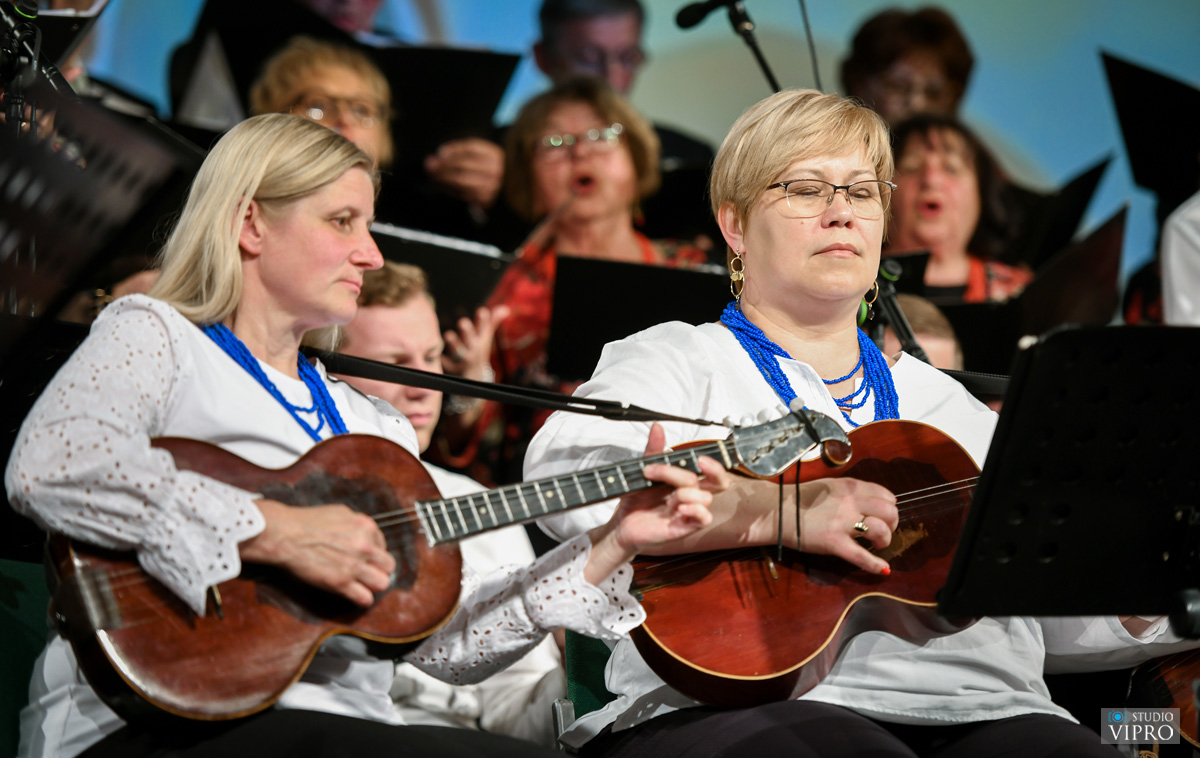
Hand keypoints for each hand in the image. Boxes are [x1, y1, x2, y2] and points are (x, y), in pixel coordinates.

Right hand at [240, 499, 395, 606]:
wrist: (286, 534)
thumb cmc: (307, 521)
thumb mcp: (340, 512)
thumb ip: (357, 524)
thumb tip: (366, 533)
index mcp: (366, 526)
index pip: (383, 545)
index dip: (374, 553)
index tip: (364, 557)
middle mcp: (365, 546)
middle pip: (388, 566)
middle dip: (379, 569)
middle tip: (368, 572)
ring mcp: (354, 566)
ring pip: (382, 583)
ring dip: (373, 585)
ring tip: (363, 585)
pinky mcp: (341, 583)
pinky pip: (365, 598)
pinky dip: (362, 599)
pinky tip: (355, 595)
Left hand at [424, 138, 504, 208]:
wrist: (503, 187)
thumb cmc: (484, 168)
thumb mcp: (477, 155)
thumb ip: (458, 152)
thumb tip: (435, 159)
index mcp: (494, 154)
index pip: (471, 148)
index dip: (454, 149)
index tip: (440, 152)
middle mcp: (495, 170)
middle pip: (464, 164)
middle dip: (444, 164)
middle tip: (430, 165)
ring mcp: (491, 186)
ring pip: (462, 179)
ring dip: (444, 177)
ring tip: (433, 175)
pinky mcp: (485, 199)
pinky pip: (463, 193)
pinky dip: (451, 189)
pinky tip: (443, 185)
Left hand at [443, 305, 509, 381]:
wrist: (474, 376)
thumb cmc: (477, 350)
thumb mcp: (485, 337)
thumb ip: (492, 322)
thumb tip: (505, 309)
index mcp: (480, 340)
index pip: (483, 328)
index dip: (482, 320)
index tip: (482, 311)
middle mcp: (473, 350)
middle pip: (471, 340)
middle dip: (468, 332)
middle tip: (463, 322)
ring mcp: (464, 360)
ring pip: (459, 351)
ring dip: (454, 344)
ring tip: (448, 334)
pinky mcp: (453, 369)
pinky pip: (446, 364)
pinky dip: (442, 360)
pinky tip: (438, 354)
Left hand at [586, 424, 730, 582]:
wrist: (622, 523)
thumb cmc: (637, 499)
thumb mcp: (642, 470)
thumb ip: (653, 450)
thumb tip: (657, 427)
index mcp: (685, 480)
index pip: (711, 469)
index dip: (713, 462)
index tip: (699, 456)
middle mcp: (691, 494)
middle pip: (719, 481)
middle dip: (714, 469)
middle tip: (699, 463)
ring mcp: (689, 510)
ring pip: (706, 497)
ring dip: (687, 492)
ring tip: (670, 496)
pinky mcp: (685, 526)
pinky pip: (704, 518)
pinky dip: (695, 510)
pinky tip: (680, 508)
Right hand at [797, 477, 897, 573]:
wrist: (777, 511)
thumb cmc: (801, 499)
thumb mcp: (830, 487)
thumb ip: (852, 492)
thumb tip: (875, 502)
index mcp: (850, 487)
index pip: (885, 495)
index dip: (889, 507)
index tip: (883, 516)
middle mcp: (851, 502)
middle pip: (889, 512)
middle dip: (891, 524)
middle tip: (882, 531)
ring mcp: (843, 523)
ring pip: (881, 530)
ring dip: (885, 540)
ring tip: (877, 545)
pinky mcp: (833, 542)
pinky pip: (861, 556)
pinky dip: (875, 565)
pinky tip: (883, 569)